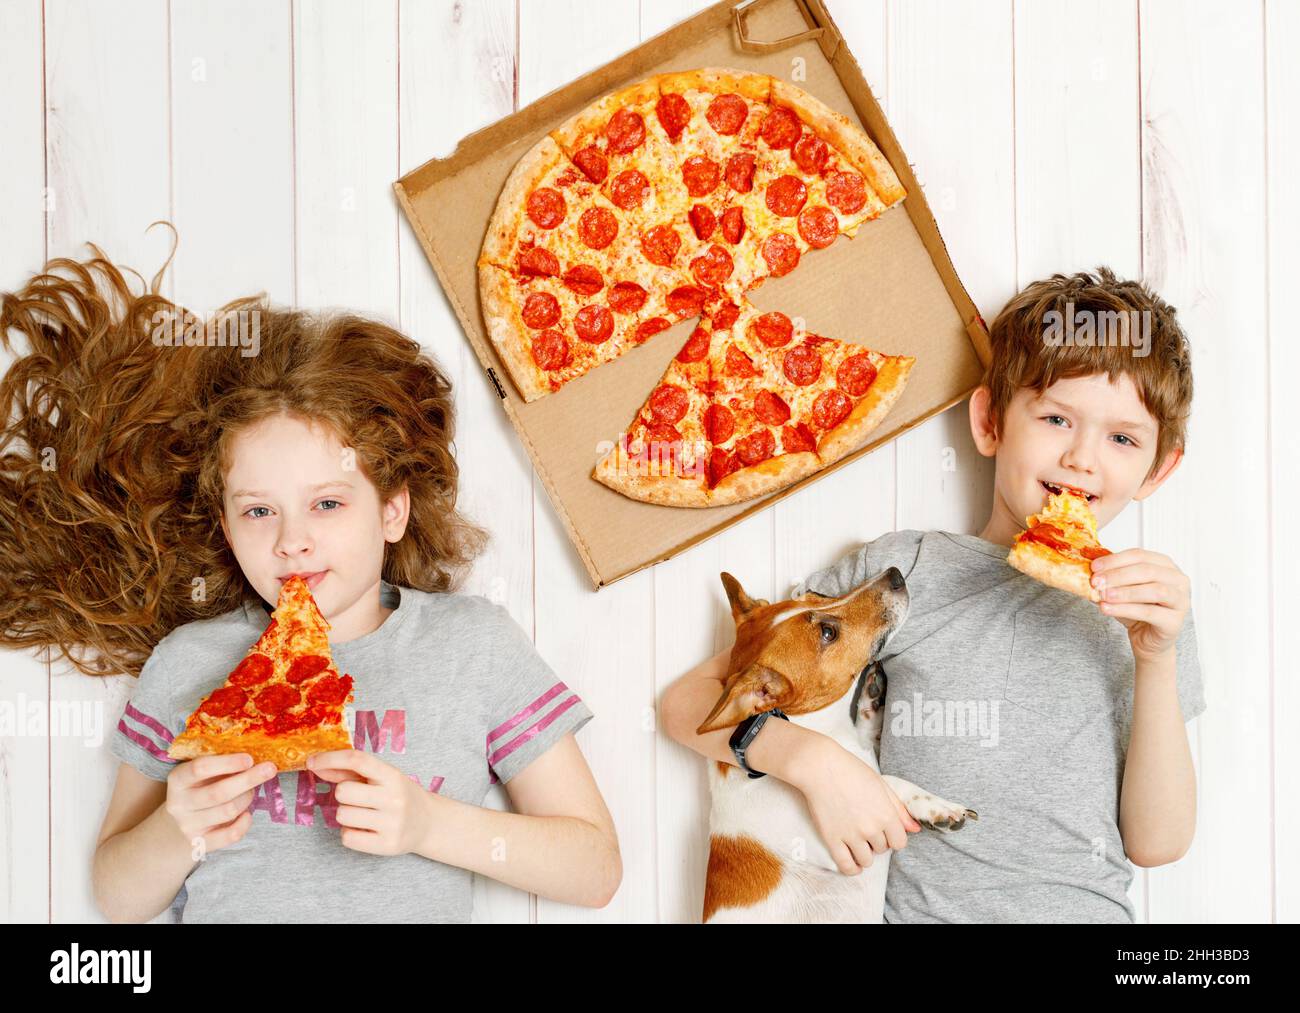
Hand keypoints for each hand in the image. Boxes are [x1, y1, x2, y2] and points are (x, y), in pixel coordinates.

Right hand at [165, 753, 277, 854]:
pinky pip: (230, 835)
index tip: (250, 758)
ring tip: (250, 791)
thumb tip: (258, 752)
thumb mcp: (203, 772)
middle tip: (270, 769)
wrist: (183, 820)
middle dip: (248, 779)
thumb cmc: (201, 787)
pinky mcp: (200, 843)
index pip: (199, 768)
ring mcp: (188, 825)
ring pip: (227, 811)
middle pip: (218, 793)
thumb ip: (222, 763)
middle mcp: (179, 804)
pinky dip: (244, 823)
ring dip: (247, 798)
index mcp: (178, 779)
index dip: (227, 763)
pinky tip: (247, 814)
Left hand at [307, 749, 433, 856]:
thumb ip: (348, 771)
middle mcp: (394, 798)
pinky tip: (364, 830)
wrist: (429, 823)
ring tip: (363, 815)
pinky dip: (350, 834)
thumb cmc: (398, 795)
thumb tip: (315, 764)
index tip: (311, 762)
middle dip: (342, 795)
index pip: (357, 760)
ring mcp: (392, 823)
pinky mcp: (387, 845)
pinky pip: (347, 838)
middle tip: (357, 799)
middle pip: (343, 791)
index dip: (330, 758)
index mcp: (393, 776)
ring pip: (342, 815)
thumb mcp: (381, 778)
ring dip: (346, 815)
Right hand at [787, 738, 921, 875]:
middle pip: (882, 849)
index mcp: (886, 814)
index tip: (885, 830)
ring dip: (864, 853)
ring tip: (858, 842)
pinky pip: (846, 865)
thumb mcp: (881, 785)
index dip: (893, 837)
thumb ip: (899, 809)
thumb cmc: (851, 771)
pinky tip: (854, 864)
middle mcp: (871, 828)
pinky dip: (852, 869)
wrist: (820, 767)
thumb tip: (915, 829)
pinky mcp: (832, 839)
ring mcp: (851, 835)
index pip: (900, 842)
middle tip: (865, 827)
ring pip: (866, 860)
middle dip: (877, 841)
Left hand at [1091, 549, 1190, 662]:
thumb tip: (1091, 571)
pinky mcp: (1175, 621)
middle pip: (1147, 571)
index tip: (1094, 567)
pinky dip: (1125, 609)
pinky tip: (1107, 608)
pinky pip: (1149, 612)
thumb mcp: (1123, 589)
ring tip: (1103, 595)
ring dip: (1124, 592)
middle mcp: (1178, 580)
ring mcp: (1180, 600)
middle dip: (1118, 575)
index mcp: (1166, 565)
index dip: (1115, 560)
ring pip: (1154, 590)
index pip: (1140, 555)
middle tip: (1096, 582)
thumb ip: (1112, 577)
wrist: (1148, 639)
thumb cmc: (1138, 610)